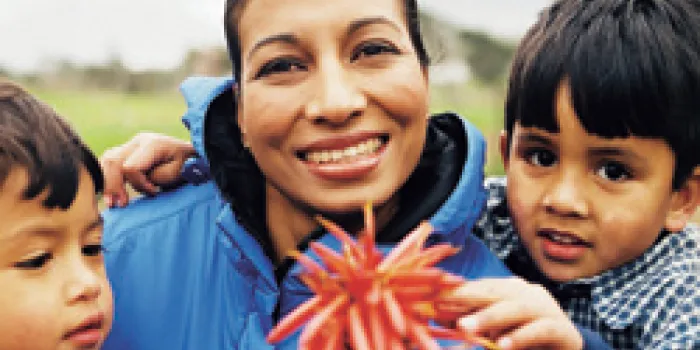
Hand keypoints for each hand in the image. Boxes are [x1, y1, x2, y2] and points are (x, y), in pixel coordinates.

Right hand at [100, 132, 194, 206]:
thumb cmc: (188, 164)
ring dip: (107, 183)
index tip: (155, 192)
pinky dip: (106, 177)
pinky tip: (109, 193)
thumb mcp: (179, 172)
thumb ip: (157, 176)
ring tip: (112, 204)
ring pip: (107, 161)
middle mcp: (138, 141)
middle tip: (122, 205)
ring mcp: (131, 145)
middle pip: (113, 162)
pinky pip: (109, 162)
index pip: (130, 167)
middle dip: (114, 186)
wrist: (191, 155)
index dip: (139, 184)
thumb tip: (140, 181)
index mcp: (152, 144)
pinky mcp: (127, 151)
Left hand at [439, 277, 583, 349]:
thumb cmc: (525, 340)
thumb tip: (435, 313)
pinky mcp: (562, 329)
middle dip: (466, 299)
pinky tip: (502, 345)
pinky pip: (539, 330)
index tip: (430, 299)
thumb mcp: (493, 330)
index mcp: (508, 289)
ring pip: (515, 308)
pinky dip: (520, 337)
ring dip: (489, 317)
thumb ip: (469, 322)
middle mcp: (527, 293)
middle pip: (493, 292)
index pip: (478, 287)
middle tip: (441, 307)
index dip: (455, 293)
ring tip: (466, 328)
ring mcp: (546, 308)